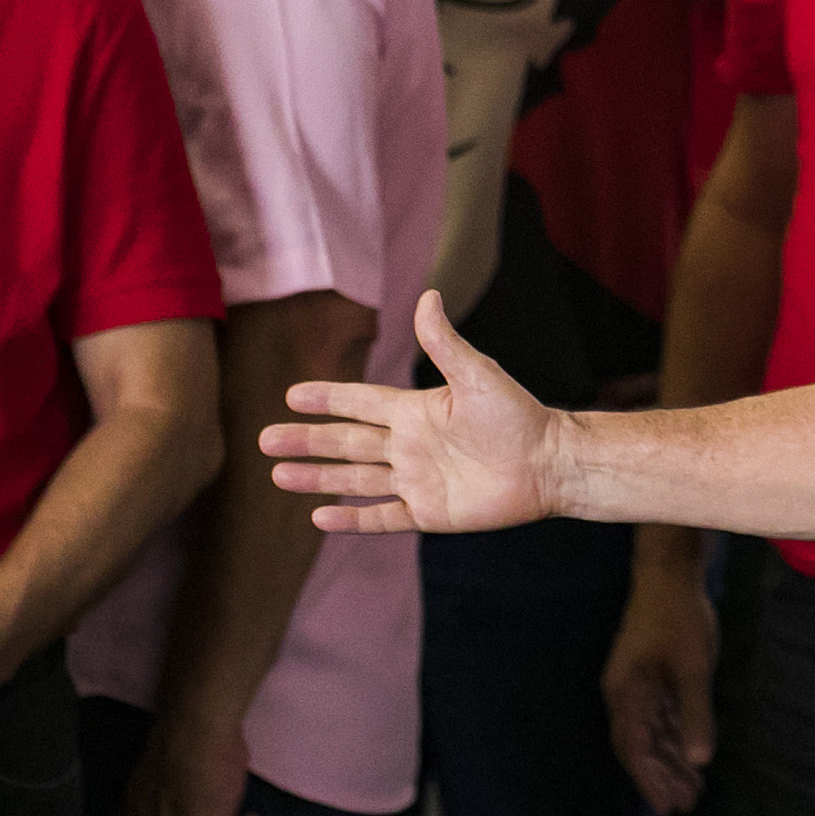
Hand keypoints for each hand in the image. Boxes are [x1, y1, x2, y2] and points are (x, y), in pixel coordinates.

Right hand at [263, 291, 567, 533]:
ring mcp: (416, 480)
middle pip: (345, 442)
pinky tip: (320, 518)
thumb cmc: (518, 415)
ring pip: (354, 479)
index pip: (358, 402)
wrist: (549, 463)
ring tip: (278, 475)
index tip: (290, 395)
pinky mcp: (429, 513)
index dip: (326, 398)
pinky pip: (382, 516)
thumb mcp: (478, 375)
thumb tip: (427, 296)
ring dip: (317, 478)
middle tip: (265, 440)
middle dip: (306, 441)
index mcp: (415, 411)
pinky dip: (352, 519)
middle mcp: (408, 445)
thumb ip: (445, 344)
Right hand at [602, 562, 717, 815]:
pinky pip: (658, 718)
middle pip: (640, 747)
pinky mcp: (649, 677)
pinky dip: (674, 738)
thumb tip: (699, 760)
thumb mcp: (693, 670)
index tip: (666, 807)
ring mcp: (636, 686)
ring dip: (670, 761)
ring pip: (650, 734)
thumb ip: (695, 715)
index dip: (650, 781)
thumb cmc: (679, 620)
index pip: (634, 750)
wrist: (669, 576)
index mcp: (627, 696)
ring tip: (692, 789)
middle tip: (685, 805)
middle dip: (661, 777)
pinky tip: (690, 755)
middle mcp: (625, 695)